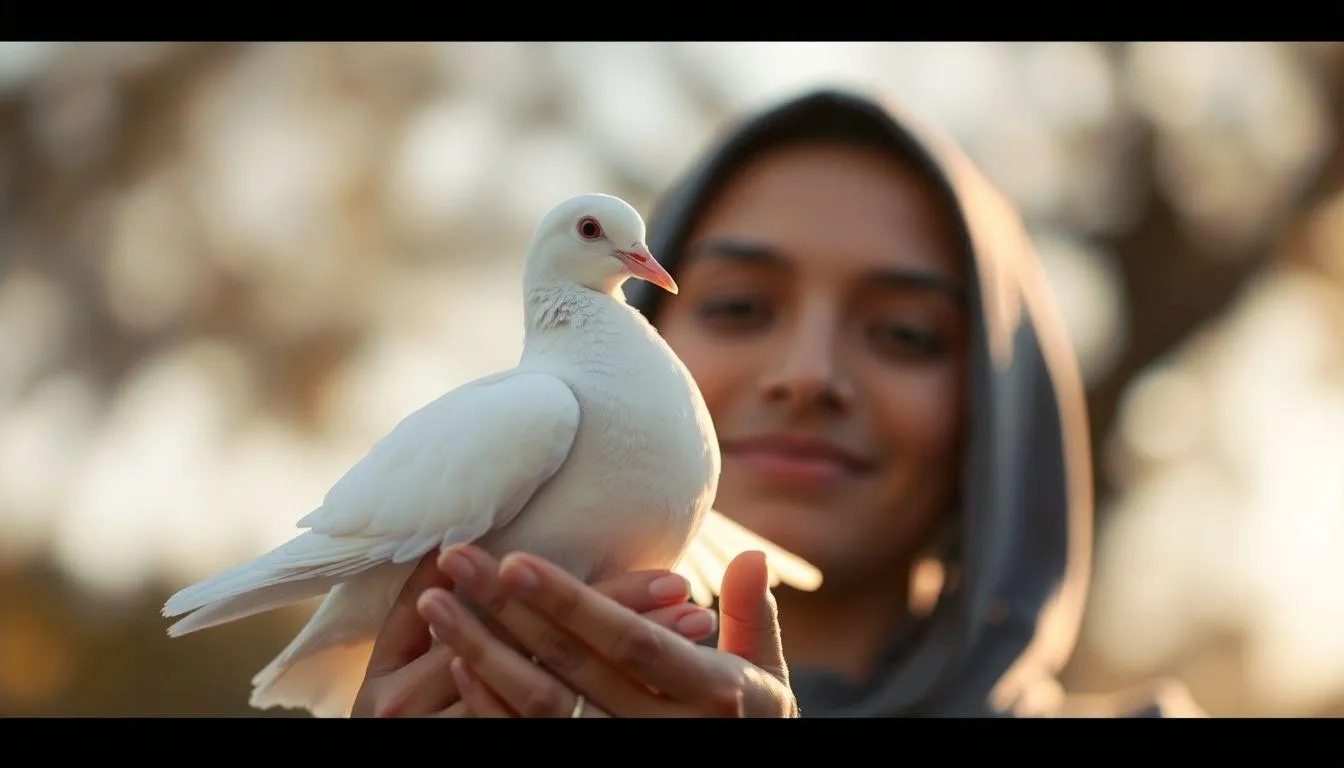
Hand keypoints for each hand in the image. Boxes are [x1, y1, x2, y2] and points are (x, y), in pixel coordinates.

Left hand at [423, 545, 797, 717]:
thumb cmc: (752, 728)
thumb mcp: (767, 679)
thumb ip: (754, 617)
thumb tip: (753, 555)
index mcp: (711, 696)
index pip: (630, 642)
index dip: (571, 602)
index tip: (517, 559)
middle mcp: (661, 733)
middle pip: (571, 667)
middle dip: (508, 609)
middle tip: (458, 558)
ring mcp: (619, 756)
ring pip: (540, 706)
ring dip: (481, 652)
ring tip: (435, 602)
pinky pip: (529, 742)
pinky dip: (489, 706)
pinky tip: (457, 661)